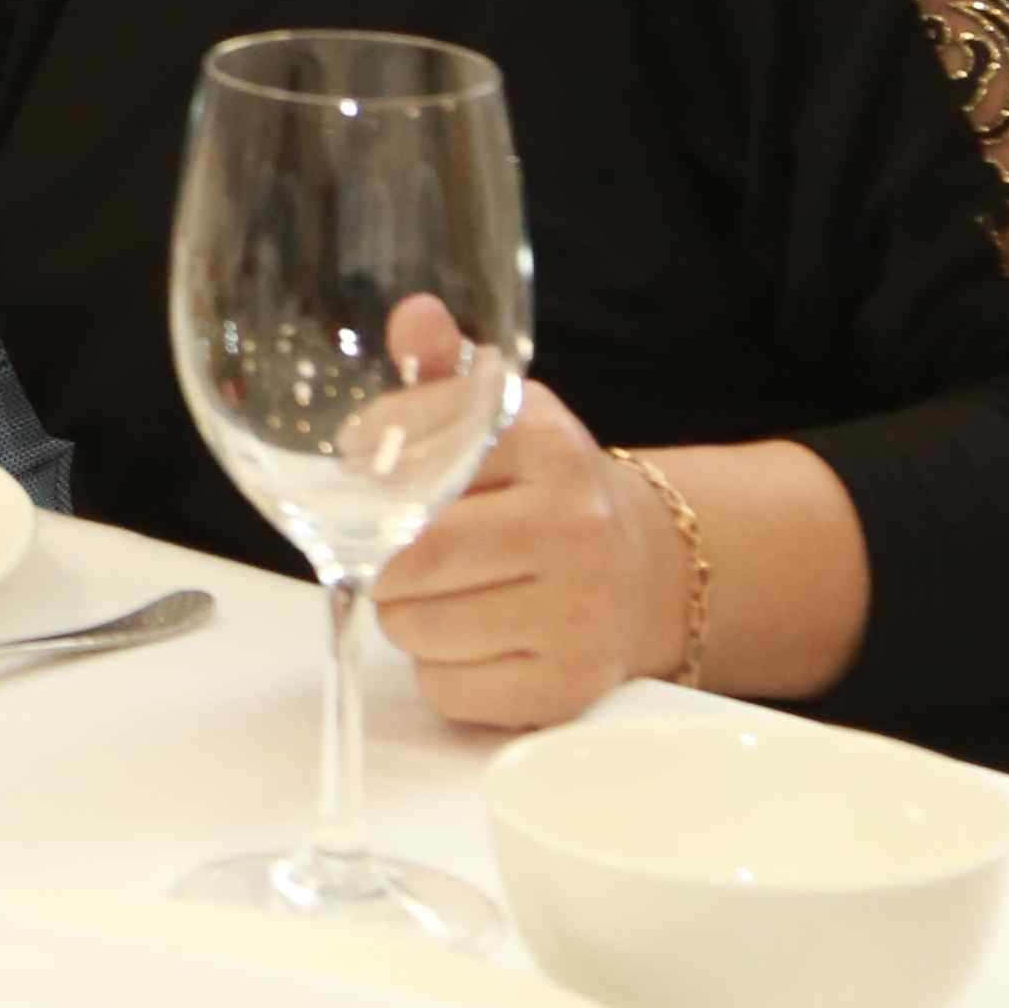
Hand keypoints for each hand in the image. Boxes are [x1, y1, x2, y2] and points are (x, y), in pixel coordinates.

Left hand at [371, 300, 682, 730]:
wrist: (643, 568)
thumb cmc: (544, 486)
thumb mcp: (503, 413)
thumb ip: (444, 366)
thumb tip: (412, 317)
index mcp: (548, 442)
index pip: (410, 459)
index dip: (366, 471)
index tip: (365, 471)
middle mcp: (573, 525)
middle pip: (409, 558)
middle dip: (383, 560)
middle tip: (399, 551)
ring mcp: (579, 613)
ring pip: (417, 628)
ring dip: (407, 616)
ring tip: (447, 592)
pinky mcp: (569, 687)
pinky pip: (446, 690)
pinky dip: (440, 670)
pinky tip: (477, 638)